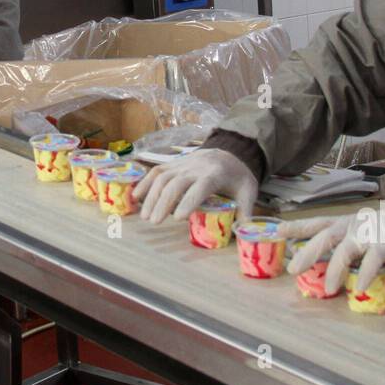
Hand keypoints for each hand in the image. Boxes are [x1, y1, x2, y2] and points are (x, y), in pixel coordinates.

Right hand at [133, 149, 258, 224]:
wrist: (229, 151)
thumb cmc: (237, 176)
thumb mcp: (248, 191)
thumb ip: (246, 211)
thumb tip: (245, 232)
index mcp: (215, 174)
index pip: (200, 186)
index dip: (189, 201)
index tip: (178, 218)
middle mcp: (196, 167)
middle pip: (176, 183)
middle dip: (164, 202)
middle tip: (155, 222)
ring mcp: (182, 164)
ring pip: (163, 177)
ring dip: (152, 196)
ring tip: (146, 217)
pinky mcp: (173, 164)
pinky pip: (156, 171)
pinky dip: (145, 183)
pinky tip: (136, 197)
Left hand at [278, 213, 384, 294]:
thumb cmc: (384, 231)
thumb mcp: (358, 233)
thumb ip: (341, 244)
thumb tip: (317, 260)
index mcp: (344, 222)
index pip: (317, 223)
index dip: (297, 226)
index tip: (278, 230)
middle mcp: (353, 225)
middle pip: (326, 237)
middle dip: (308, 253)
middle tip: (292, 270)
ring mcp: (369, 233)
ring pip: (346, 250)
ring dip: (335, 270)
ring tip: (327, 289)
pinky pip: (373, 260)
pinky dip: (365, 274)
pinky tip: (358, 287)